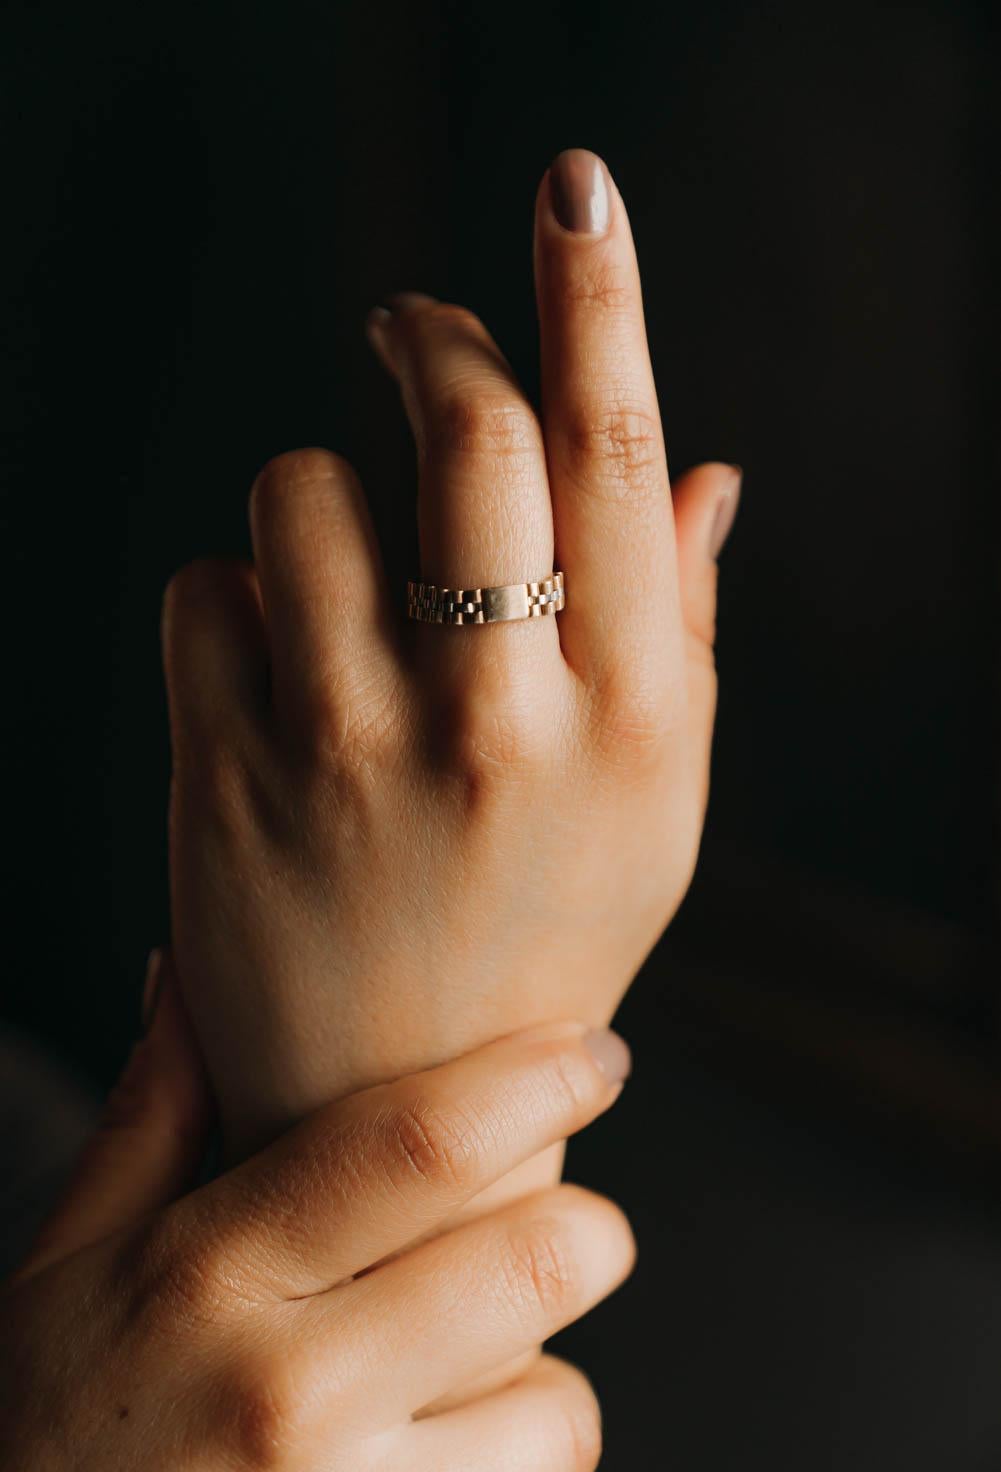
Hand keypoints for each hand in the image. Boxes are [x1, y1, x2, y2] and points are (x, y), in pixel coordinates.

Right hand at [1, 953, 632, 1471]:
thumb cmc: (45, 1433)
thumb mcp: (69, 1265)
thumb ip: (152, 1114)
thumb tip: (187, 968)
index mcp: (211, 1275)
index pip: (419, 1145)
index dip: (537, 1081)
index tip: (592, 1056)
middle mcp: (290, 1396)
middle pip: (537, 1261)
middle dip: (583, 1225)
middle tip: (552, 1220)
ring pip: (560, 1407)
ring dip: (542, 1371)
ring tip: (466, 1368)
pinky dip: (514, 1468)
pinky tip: (439, 1456)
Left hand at [163, 148, 738, 1158]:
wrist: (392, 1099)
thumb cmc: (542, 933)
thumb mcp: (656, 801)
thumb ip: (677, 626)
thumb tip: (700, 469)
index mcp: (633, 718)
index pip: (617, 452)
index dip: (597, 296)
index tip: (573, 190)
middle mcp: (502, 723)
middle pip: (470, 429)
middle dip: (431, 338)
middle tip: (408, 328)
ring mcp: (353, 751)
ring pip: (304, 487)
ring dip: (316, 496)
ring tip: (338, 579)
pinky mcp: (227, 778)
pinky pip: (203, 588)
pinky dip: (232, 598)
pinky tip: (270, 674)